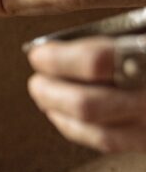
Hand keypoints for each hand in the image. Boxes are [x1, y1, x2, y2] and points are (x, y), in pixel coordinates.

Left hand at [27, 37, 145, 151]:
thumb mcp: (141, 30)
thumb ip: (114, 37)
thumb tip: (59, 47)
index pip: (95, 62)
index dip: (57, 60)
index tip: (38, 55)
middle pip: (86, 104)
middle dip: (50, 93)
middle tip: (36, 81)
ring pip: (94, 129)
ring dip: (58, 112)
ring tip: (43, 96)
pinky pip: (108, 141)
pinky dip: (77, 128)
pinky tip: (63, 114)